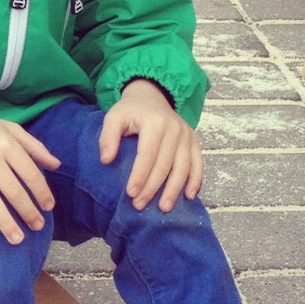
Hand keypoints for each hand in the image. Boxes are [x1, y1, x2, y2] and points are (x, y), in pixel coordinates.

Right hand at [0, 104, 60, 243]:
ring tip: (17, 239)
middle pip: (13, 191)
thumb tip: (56, 165)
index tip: (48, 208)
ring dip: (6, 223)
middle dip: (28, 212)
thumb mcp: (8, 128)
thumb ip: (34, 146)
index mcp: (6, 144)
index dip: (42, 192)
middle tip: (38, 227)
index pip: (30, 173)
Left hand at [99, 79, 202, 211]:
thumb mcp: (114, 117)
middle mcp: (175, 129)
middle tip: (140, 205)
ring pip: (183, 167)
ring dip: (174, 189)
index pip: (147, 154)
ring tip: (164, 207)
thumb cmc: (130, 110)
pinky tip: (188, 196)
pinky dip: (195, 180)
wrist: (151, 96)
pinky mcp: (194, 140)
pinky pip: (198, 163)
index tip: (131, 194)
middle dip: (153, 188)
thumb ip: (107, 137)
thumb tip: (106, 160)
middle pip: (165, 164)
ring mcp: (187, 135)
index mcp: (155, 122)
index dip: (140, 175)